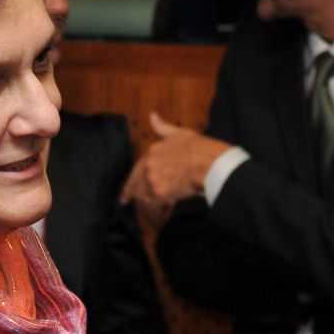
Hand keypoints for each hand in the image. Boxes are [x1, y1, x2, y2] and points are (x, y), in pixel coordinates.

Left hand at [120, 112, 231, 226]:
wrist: (209, 162)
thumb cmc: (199, 148)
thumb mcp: (179, 133)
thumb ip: (163, 128)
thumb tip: (152, 116)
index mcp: (152, 152)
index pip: (135, 171)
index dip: (129, 183)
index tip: (125, 192)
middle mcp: (149, 166)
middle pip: (136, 186)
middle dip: (131, 196)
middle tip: (126, 202)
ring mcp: (153, 180)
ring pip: (144, 197)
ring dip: (147, 206)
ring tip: (150, 212)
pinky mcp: (161, 193)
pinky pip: (154, 207)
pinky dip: (157, 213)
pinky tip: (159, 217)